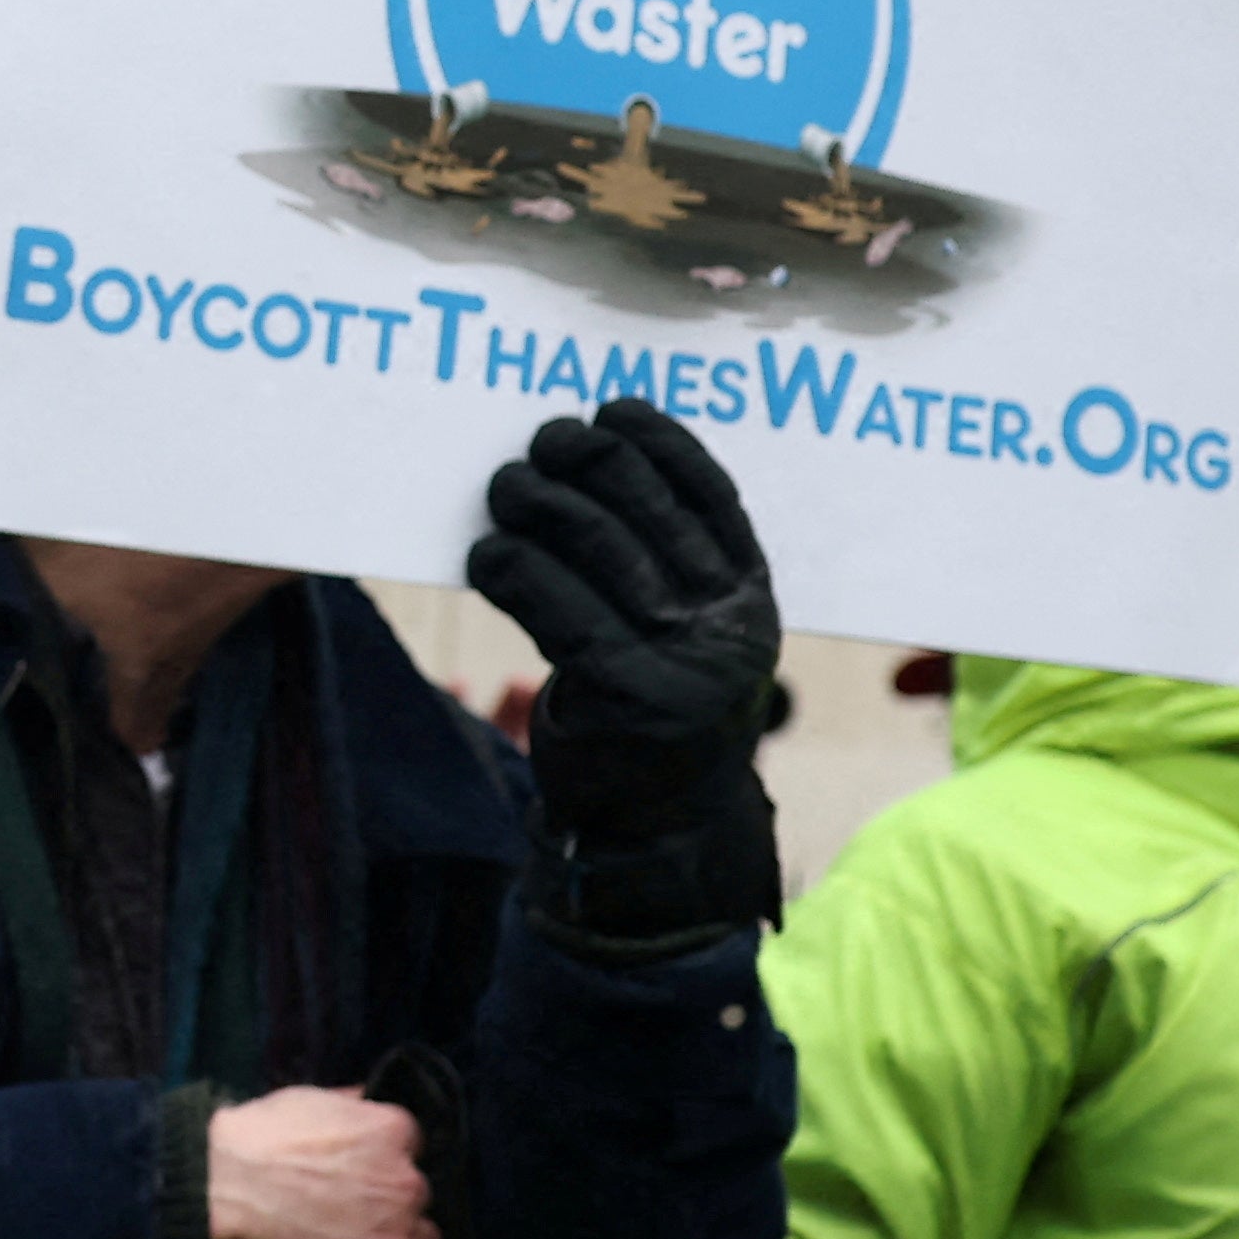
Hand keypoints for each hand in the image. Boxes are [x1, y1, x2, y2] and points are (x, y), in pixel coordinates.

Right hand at [205, 1084, 440, 1238]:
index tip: (364, 1173)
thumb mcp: (307, 1101)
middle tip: (352, 1211)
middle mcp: (407, 1181)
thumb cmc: (252, 1144)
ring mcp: (398, 1233)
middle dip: (392, 1202)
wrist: (218, 1195)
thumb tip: (367, 1101)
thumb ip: (350, 1104)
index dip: (387, 1161)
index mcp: (392, 1132)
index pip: (413, 1148)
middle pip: (418, 1195)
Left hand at [467, 405, 785, 942]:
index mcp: (752, 604)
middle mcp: (729, 630)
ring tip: (504, 490)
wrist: (653, 829)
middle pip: (644, 510)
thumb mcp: (688, 639)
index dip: (660, 442)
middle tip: (536, 448)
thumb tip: (591, 461)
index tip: (612, 408)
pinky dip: (510, 566)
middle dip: (583, 461)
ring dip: (535, 504)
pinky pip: (553, 602)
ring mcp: (682, 665)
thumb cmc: (654, 711)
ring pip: (594, 546)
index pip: (712, 496)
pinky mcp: (625, 695)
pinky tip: (487, 557)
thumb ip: (666, 566)